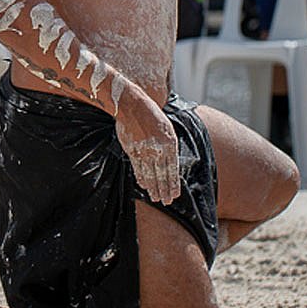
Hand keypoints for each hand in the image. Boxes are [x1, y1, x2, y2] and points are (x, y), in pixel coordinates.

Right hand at [115, 85, 179, 204]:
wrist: (133, 106)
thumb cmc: (152, 115)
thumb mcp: (167, 128)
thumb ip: (169, 146)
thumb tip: (170, 162)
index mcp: (169, 144)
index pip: (172, 170)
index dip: (173, 184)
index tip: (175, 195)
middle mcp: (157, 150)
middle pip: (162, 175)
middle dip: (164, 190)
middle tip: (166, 202)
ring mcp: (144, 151)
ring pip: (149, 174)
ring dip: (153, 188)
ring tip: (156, 198)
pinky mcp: (132, 151)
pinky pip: (137, 168)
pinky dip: (141, 178)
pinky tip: (144, 186)